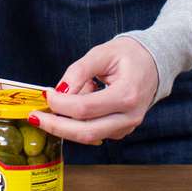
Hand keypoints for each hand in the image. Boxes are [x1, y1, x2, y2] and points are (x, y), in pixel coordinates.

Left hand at [32, 36, 159, 144]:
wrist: (155, 63)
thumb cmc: (130, 55)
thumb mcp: (102, 53)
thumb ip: (78, 72)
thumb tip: (58, 92)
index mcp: (127, 95)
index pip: (85, 109)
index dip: (60, 104)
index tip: (46, 95)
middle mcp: (130, 117)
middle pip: (86, 132)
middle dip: (56, 126)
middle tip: (35, 117)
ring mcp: (127, 127)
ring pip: (89, 137)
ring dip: (67, 123)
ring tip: (62, 101)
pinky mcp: (121, 131)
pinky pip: (94, 133)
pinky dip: (79, 122)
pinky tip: (78, 103)